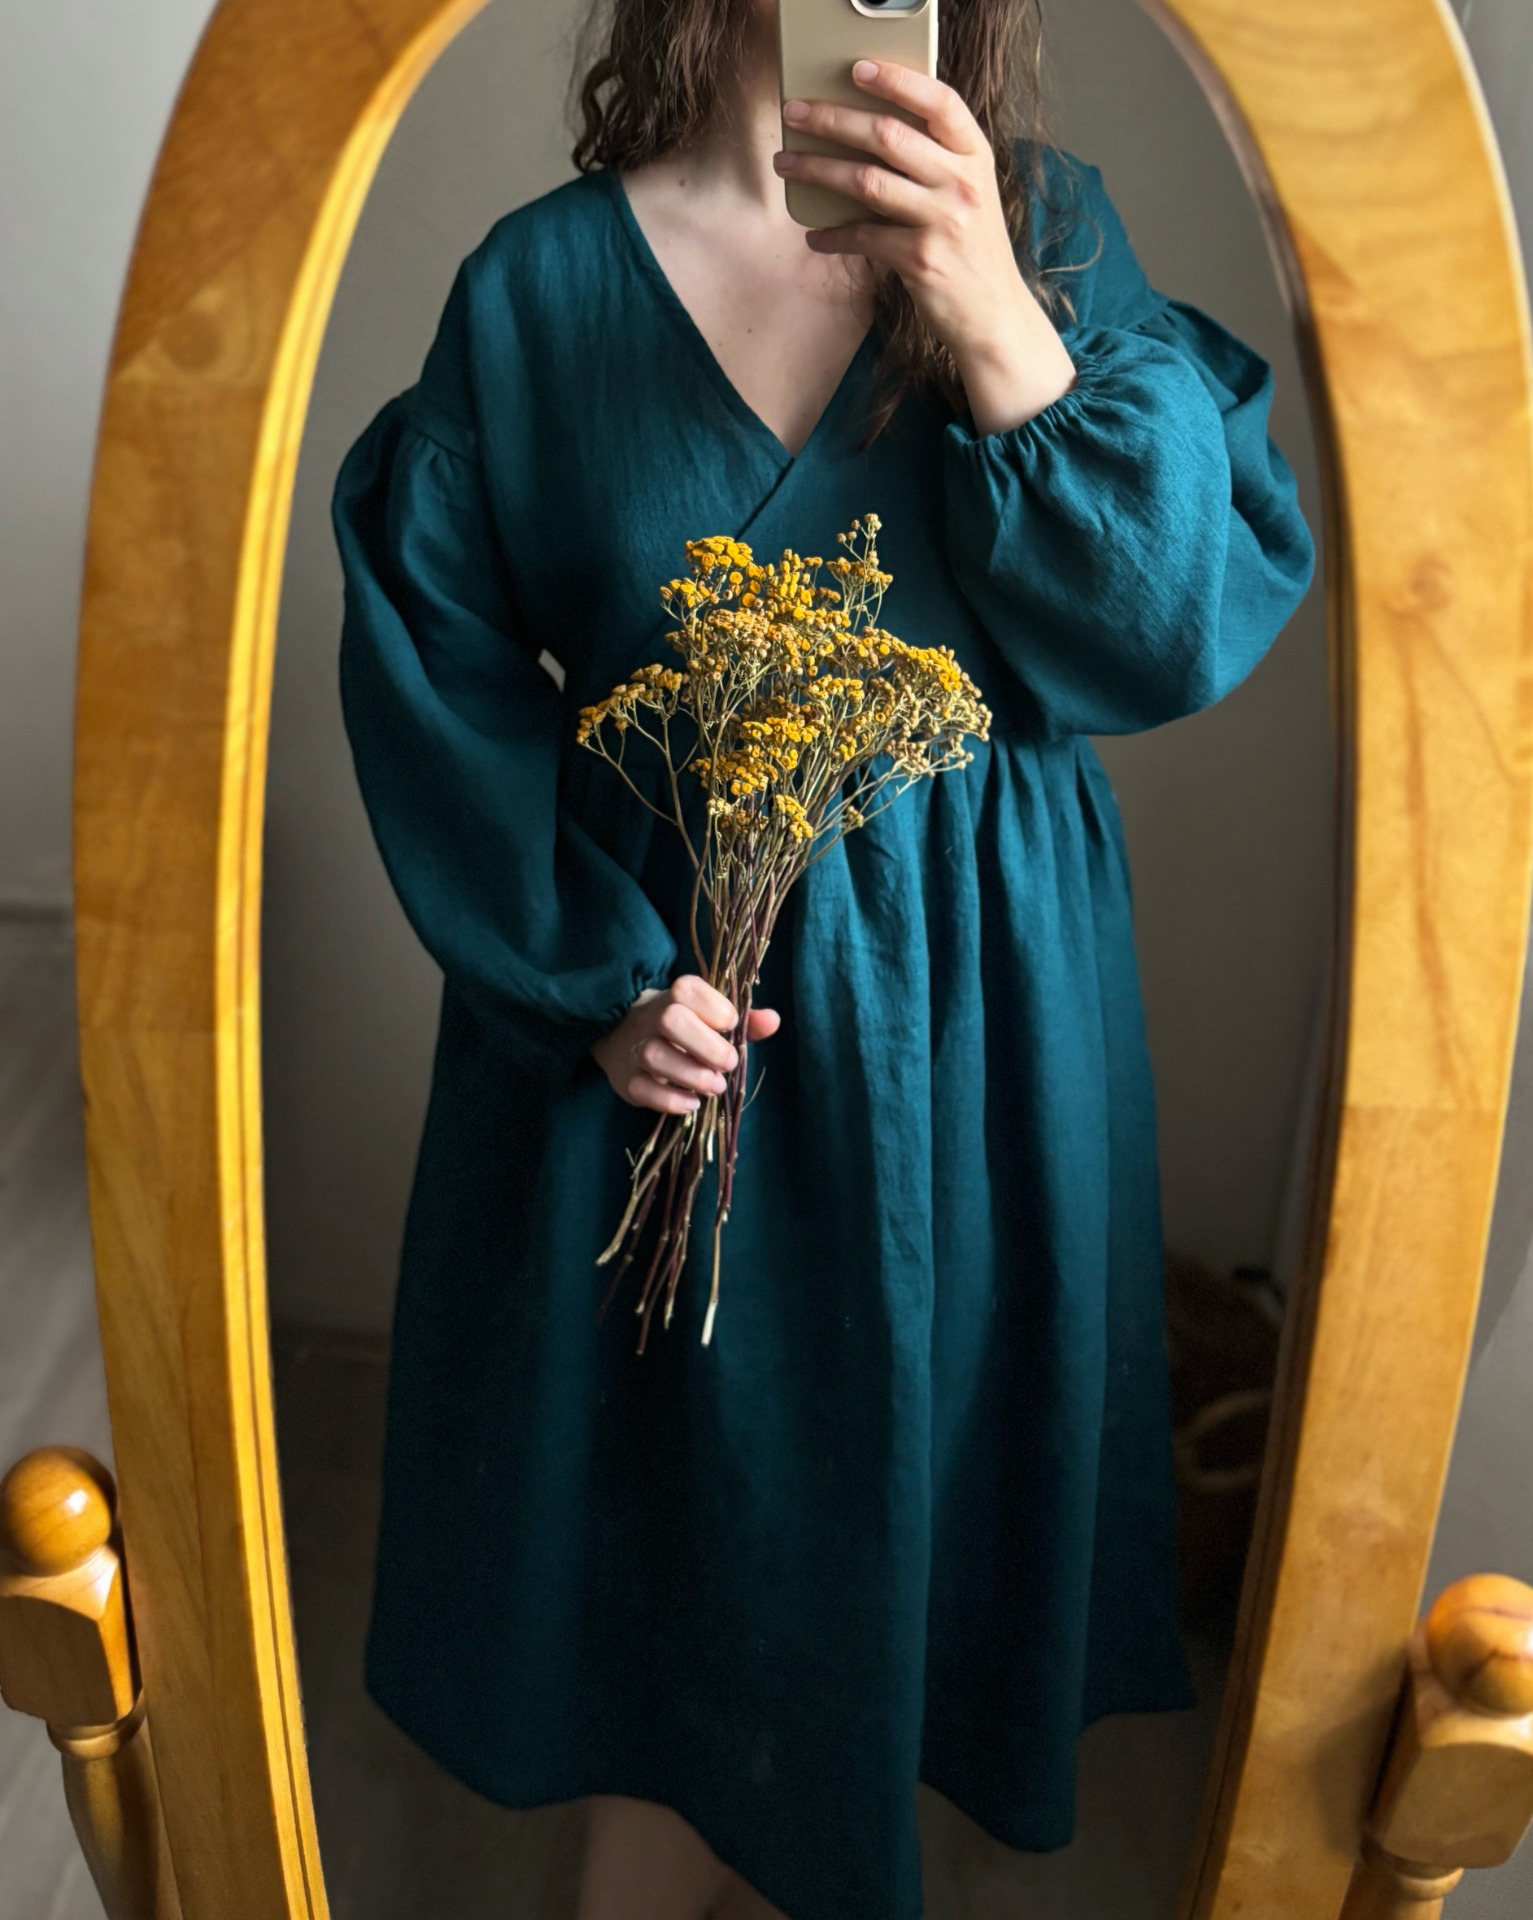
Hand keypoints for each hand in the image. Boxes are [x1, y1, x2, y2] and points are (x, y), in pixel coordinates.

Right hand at [590, 973, 781, 1114]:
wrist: (625, 1039)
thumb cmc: (683, 1027)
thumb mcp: (711, 1017)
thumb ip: (744, 1019)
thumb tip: (773, 1020)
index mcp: (674, 996)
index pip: (688, 990)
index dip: (716, 1008)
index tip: (731, 1025)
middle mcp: (649, 1017)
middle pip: (671, 1020)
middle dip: (708, 1047)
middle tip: (728, 1064)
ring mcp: (634, 1049)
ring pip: (655, 1057)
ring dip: (693, 1076)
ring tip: (715, 1086)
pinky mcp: (626, 1080)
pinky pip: (643, 1090)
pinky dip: (672, 1101)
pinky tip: (692, 1102)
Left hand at [774, 60, 1077, 434]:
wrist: (995, 314)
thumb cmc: (972, 248)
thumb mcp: (968, 193)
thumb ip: (936, 160)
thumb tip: (868, 132)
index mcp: (975, 156)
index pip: (939, 101)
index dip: (897, 80)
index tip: (857, 69)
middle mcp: (962, 182)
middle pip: (888, 135)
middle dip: (833, 119)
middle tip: (795, 114)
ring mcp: (943, 220)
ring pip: (866, 181)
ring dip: (817, 170)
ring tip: (786, 164)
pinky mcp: (921, 259)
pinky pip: (863, 237)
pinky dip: (833, 235)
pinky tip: (814, 235)